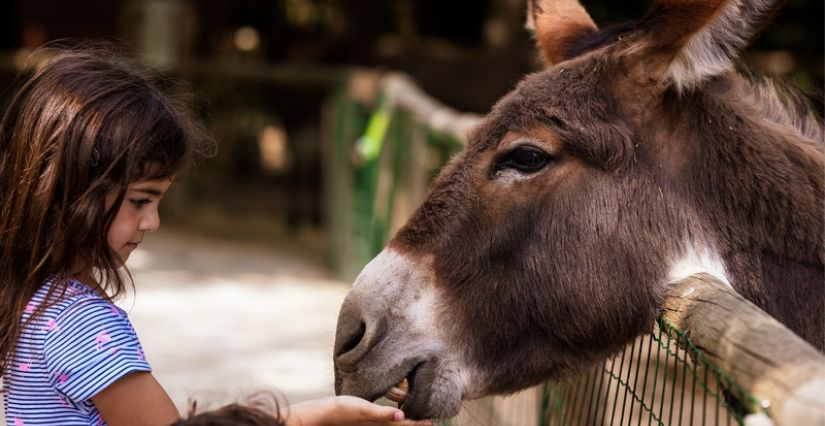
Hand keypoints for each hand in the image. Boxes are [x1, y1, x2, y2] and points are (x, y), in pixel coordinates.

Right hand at [285, 396, 432, 425]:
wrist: (321, 415)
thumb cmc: (341, 411)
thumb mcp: (362, 410)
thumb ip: (381, 413)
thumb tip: (401, 415)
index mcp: (379, 424)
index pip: (403, 425)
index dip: (417, 424)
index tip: (431, 422)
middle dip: (413, 425)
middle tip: (427, 422)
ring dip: (403, 423)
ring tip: (413, 419)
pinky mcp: (363, 422)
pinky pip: (382, 423)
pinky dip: (390, 420)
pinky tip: (392, 416)